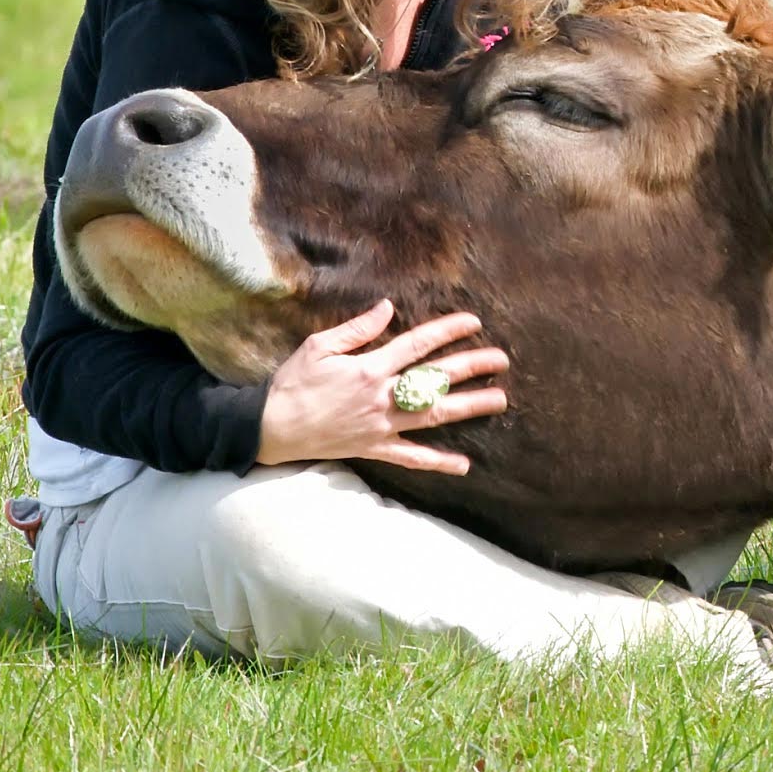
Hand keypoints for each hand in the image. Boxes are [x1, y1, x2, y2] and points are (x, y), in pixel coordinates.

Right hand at [255, 299, 508, 475]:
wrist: (269, 428)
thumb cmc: (292, 383)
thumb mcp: (318, 346)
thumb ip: (357, 328)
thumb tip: (388, 307)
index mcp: (369, 368)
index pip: (418, 344)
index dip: (447, 330)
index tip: (474, 321)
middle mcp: (382, 397)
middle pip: (435, 379)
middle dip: (472, 367)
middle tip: (503, 360)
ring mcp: (381, 425)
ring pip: (433, 415)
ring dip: (469, 407)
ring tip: (500, 400)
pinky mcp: (375, 448)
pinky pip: (411, 457)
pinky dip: (437, 462)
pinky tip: (463, 465)